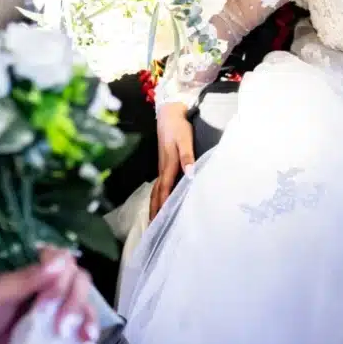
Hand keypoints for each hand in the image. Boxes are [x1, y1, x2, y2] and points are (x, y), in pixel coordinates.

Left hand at [0, 248, 95, 343]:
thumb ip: (27, 278)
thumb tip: (62, 262)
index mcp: (35, 265)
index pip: (66, 264)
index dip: (64, 283)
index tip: (48, 303)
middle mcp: (47, 281)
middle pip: (79, 283)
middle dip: (76, 304)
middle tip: (62, 327)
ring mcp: (51, 306)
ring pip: (82, 303)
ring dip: (86, 317)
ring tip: (85, 337)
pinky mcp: (50, 328)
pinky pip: (75, 325)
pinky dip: (84, 331)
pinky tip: (86, 342)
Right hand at [150, 103, 194, 219]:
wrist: (168, 114)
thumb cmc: (179, 126)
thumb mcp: (185, 140)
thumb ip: (188, 157)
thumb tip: (190, 175)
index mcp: (168, 166)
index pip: (164, 190)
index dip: (163, 206)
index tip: (161, 222)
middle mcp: (162, 169)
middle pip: (156, 194)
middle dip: (154, 211)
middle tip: (153, 229)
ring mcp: (161, 167)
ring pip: (156, 190)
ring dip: (154, 205)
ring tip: (153, 221)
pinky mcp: (163, 164)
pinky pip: (158, 184)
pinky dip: (157, 196)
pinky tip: (158, 201)